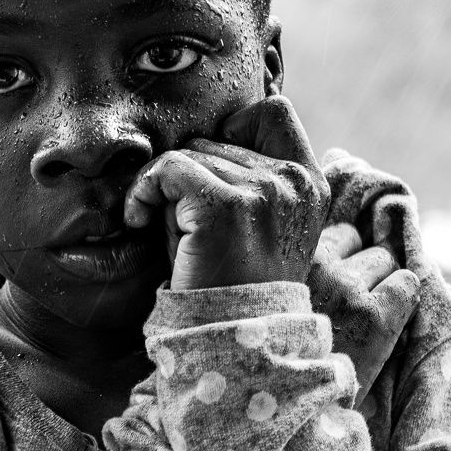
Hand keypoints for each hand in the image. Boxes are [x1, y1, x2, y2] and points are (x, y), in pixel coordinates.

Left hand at [124, 96, 329, 290]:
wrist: (233, 340)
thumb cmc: (232, 280)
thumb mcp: (256, 221)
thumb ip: (244, 175)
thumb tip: (198, 137)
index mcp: (310, 182)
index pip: (274, 110)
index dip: (232, 128)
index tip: (209, 171)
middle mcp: (293, 181)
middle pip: (214, 137)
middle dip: (190, 175)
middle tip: (186, 222)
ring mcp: (262, 190)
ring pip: (186, 153)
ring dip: (166, 189)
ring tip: (173, 231)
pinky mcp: (224, 206)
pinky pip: (165, 169)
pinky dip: (142, 191)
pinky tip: (140, 220)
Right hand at [309, 223, 420, 405]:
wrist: (301, 407)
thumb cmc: (296, 353)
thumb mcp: (289, 302)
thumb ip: (312, 273)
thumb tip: (354, 241)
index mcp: (293, 264)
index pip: (344, 235)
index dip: (351, 259)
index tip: (346, 284)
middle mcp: (318, 269)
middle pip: (369, 248)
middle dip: (372, 271)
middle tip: (361, 307)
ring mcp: (347, 290)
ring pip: (389, 263)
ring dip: (388, 286)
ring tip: (372, 320)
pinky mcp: (375, 317)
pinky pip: (408, 285)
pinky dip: (407, 302)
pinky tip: (391, 326)